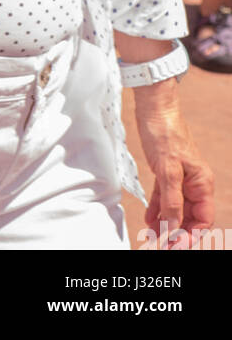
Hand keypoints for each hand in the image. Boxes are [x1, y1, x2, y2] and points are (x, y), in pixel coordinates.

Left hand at [133, 82, 214, 246]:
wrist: (154, 107)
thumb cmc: (165, 132)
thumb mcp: (168, 169)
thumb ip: (171, 199)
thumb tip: (173, 227)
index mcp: (201, 183)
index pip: (202, 218)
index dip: (191, 234)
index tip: (176, 244)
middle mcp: (193, 182)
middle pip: (188, 216)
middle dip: (176, 232)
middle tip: (160, 244)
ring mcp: (179, 177)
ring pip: (175, 207)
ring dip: (165, 223)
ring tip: (152, 236)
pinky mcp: (165, 171)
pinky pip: (164, 196)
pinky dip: (157, 208)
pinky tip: (149, 219)